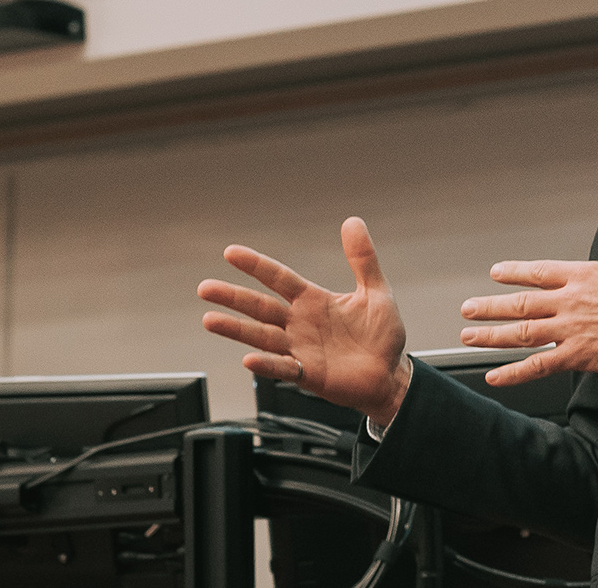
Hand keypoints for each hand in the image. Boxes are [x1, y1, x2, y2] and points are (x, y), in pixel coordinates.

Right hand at [199, 217, 410, 425]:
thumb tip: (353, 221)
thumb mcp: (376, 292)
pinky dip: (267, 364)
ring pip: (262, 336)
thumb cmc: (382, 336)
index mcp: (313, 301)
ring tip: (210, 319)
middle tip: (205, 287)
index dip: (256, 265)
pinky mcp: (309, 375)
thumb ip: (363, 259)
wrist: (392, 375)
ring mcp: (301, 349)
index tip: (230, 252)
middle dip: (233, 297)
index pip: (279, 278)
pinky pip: (283, 368)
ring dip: (236, 329)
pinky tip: (249, 359)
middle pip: (261, 306)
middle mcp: (300, 323)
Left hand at [459, 186, 597, 385]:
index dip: (514, 272)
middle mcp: (570, 301)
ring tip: (470, 336)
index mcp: (583, 275)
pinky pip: (538, 366)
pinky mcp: (578, 356)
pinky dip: (514, 372)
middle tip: (468, 309)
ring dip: (492, 335)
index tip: (496, 273)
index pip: (538, 272)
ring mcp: (571, 330)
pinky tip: (495, 376)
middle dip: (490, 306)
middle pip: (520, 303)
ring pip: (522, 333)